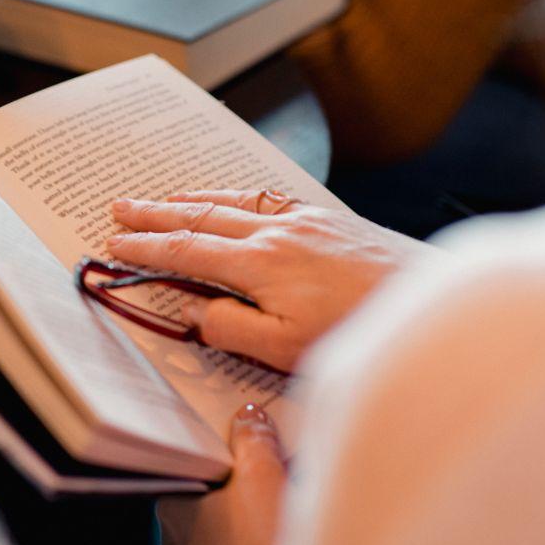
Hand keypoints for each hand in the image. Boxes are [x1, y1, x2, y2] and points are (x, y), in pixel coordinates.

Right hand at [107, 189, 439, 371]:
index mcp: (260, 263)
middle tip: (121, 206)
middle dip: (157, 213)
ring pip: (232, 202)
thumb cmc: (359, 330)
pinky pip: (265, 196)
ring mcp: (303, 218)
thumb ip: (231, 328)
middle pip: (202, 217)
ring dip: (191, 199)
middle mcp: (276, 231)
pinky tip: (230, 198)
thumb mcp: (287, 348)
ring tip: (161, 197)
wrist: (427, 298)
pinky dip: (234, 195)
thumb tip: (193, 311)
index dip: (147, 248)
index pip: (186, 251)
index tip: (117, 244)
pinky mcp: (327, 217)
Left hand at [158, 403, 284, 544]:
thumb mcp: (260, 473)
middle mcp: (177, 534)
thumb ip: (252, 438)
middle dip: (236, 459)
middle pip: (208, 480)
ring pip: (225, 508)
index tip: (228, 414)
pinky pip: (240, 532)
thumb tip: (250, 417)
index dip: (208, 433)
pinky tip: (282, 504)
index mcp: (170, 504)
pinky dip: (258, 516)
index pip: (183, 456)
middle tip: (259, 434)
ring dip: (251, 488)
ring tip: (277, 466)